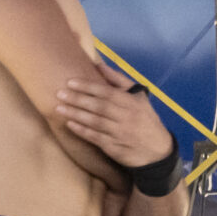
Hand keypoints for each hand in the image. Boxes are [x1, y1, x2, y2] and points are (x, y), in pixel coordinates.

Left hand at [56, 62, 172, 166]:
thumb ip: (119, 80)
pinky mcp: (115, 148)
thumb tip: (98, 64)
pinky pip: (96, 138)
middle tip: (60, 93)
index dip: (88, 87)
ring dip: (76, 115)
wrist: (157, 150)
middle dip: (78, 100)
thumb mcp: (139, 97)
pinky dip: (82, 131)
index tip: (70, 82)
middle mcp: (127, 118)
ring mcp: (121, 134)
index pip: (107, 92)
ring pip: (95, 122)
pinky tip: (70, 124)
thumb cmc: (145, 118)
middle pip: (99, 107)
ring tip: (59, 108)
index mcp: (132, 103)